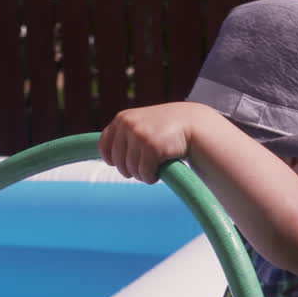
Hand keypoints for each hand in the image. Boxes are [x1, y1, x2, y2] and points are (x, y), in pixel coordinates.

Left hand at [98, 102, 215, 183]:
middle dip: (131, 170)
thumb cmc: (165, 128)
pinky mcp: (151, 147)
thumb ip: (123, 134)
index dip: (112, 160)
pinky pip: (144, 173)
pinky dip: (151, 178)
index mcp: (121, 119)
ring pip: (131, 170)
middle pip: (118, 163)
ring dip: (142, 174)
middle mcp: (128, 125)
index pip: (104, 147)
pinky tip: (159, 172)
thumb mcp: (140, 124)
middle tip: (145, 166)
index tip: (124, 164)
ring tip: (154, 167)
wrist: (193, 124)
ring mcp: (139, 135)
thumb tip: (105, 157)